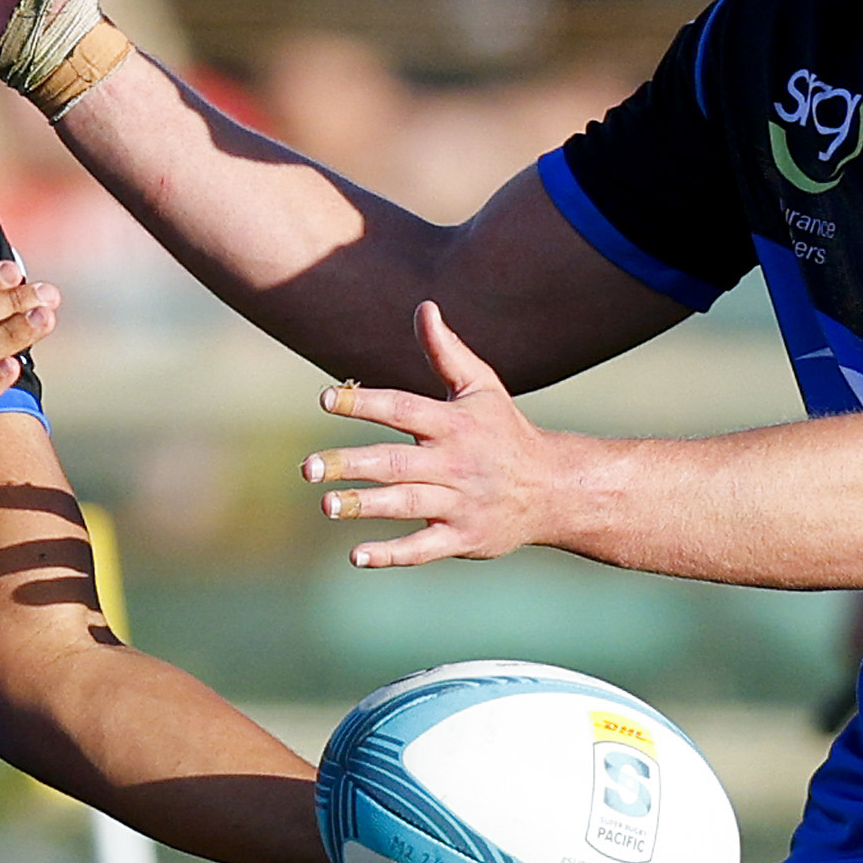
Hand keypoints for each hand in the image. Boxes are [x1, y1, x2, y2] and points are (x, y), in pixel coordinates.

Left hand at [307, 301, 591, 566]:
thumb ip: (446, 352)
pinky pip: (423, 548)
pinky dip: (391, 554)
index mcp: (454, 423)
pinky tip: (357, 555)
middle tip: (309, 467)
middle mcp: (454, 463)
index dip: (365, 402)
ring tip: (326, 504)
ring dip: (366, 505)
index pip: (403, 408)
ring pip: (406, 503)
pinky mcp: (461, 537)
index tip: (326, 398)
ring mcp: (458, 502)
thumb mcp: (482, 388)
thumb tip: (424, 307)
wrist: (553, 489)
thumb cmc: (505, 432)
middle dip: (352, 464)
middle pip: (396, 462)